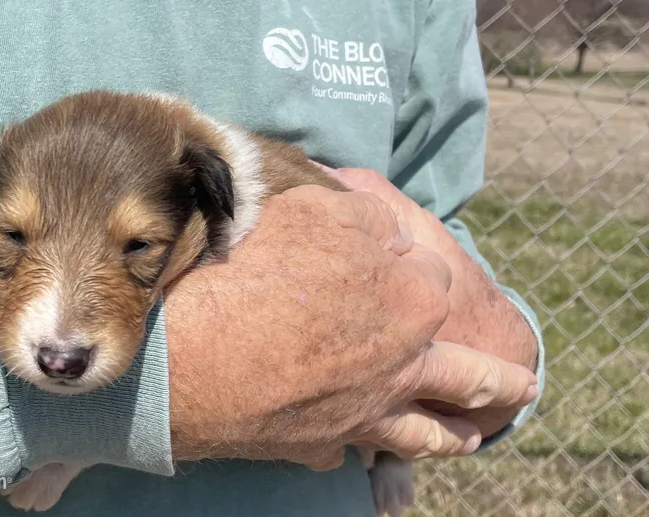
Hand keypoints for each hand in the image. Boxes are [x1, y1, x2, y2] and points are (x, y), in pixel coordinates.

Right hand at [164, 185, 537, 467]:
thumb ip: (367, 217)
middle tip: (524, 389)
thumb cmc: (253, 270)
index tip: (394, 257)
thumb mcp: (316, 211)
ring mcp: (366, 412)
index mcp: (414, 302)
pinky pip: (353, 451)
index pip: (436, 276)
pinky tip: (356, 450)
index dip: (414, 261)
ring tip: (469, 438)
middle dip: (500, 381)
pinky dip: (362, 448)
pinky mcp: (319, 443)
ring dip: (453, 434)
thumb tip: (390, 230)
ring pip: (428, 433)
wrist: (191, 351)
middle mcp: (405, 366)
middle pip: (471, 376)